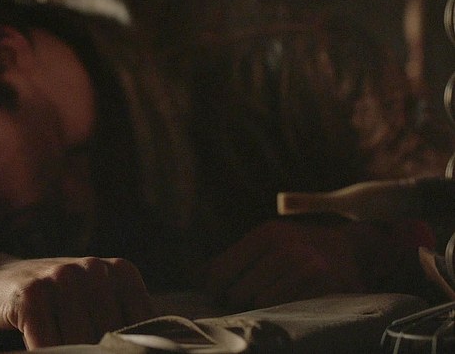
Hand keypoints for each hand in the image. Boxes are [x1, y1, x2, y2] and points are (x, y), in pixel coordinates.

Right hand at [0, 256, 153, 348]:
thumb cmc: (53, 304)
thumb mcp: (93, 305)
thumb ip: (121, 325)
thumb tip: (150, 350)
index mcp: (120, 272)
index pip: (145, 327)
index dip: (130, 349)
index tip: (116, 352)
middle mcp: (93, 269)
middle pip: (112, 338)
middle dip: (98, 352)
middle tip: (81, 352)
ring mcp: (60, 278)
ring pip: (82, 344)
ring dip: (72, 353)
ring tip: (61, 349)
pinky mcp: (30, 295)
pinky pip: (48, 345)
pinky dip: (47, 353)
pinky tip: (41, 351)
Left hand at [201, 218, 366, 309]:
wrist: (350, 250)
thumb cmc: (297, 249)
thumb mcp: (266, 243)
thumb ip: (232, 259)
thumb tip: (197, 277)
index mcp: (267, 234)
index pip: (221, 272)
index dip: (216, 289)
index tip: (220, 295)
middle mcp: (287, 247)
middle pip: (239, 293)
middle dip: (242, 301)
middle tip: (253, 298)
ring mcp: (308, 267)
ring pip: (262, 304)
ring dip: (264, 308)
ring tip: (274, 300)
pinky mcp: (326, 287)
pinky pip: (288, 311)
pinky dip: (285, 313)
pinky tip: (291, 305)